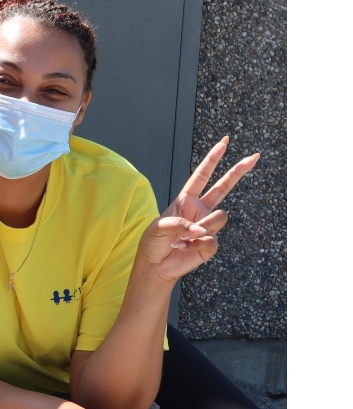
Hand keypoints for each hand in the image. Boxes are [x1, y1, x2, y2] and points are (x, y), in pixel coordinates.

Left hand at [139, 137, 261, 286]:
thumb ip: (179, 223)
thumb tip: (202, 231)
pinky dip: (197, 245)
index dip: (212, 159)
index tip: (224, 143)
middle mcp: (200, 210)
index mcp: (185, 199)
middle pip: (223, 187)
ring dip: (202, 227)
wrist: (156, 265)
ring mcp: (208, 226)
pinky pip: (212, 240)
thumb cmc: (154, 242)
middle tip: (255, 156)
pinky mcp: (211, 244)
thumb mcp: (158, 227)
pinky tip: (186, 248)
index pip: (201, 176)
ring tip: (184, 238)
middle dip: (238, 171)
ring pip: (218, 218)